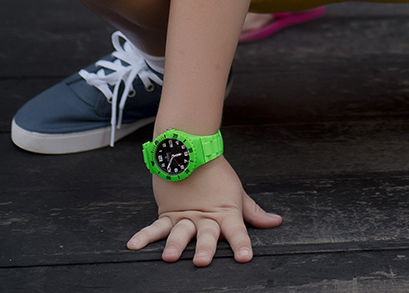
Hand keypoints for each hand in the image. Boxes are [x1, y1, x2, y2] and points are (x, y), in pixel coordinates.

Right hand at [127, 156, 281, 265]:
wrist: (192, 148)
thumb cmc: (217, 174)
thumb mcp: (238, 194)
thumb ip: (253, 213)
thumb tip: (275, 222)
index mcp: (225, 212)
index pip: (237, 230)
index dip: (241, 243)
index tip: (244, 257)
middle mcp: (205, 217)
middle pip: (206, 233)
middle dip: (205, 247)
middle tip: (202, 260)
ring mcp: (185, 216)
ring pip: (180, 231)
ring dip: (175, 244)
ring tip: (169, 256)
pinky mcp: (167, 213)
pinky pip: (155, 226)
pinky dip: (144, 236)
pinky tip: (134, 246)